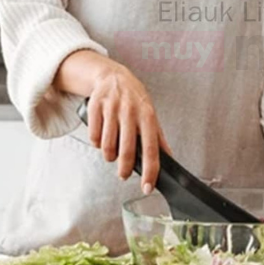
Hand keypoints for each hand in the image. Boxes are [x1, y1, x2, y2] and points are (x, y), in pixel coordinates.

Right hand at [81, 58, 171, 193]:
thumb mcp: (150, 115)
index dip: (150, 171)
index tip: (148, 187)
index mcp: (148, 116)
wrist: (113, 76)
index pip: (151, 149)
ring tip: (112, 154)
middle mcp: (130, 112)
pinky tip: (102, 139)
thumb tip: (169, 158)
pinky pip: (94, 137)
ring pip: (107, 146)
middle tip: (124, 175)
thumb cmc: (135, 99)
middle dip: (124, 169)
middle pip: (126, 151)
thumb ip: (158, 137)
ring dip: (109, 156)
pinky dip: (97, 143)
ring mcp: (112, 108)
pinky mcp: (95, 107)